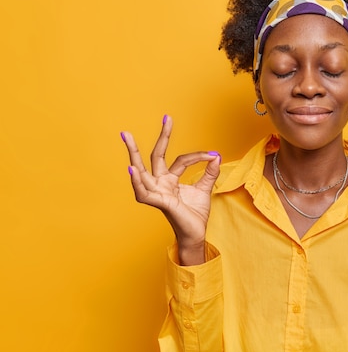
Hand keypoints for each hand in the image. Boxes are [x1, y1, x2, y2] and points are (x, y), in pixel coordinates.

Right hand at [121, 115, 220, 264]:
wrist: (196, 234)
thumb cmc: (195, 214)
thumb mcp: (204, 189)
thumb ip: (209, 173)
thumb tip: (216, 156)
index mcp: (170, 179)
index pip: (180, 160)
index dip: (197, 156)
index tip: (212, 154)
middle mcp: (161, 183)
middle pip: (155, 156)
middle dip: (159, 137)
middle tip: (164, 117)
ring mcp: (157, 192)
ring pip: (141, 171)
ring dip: (133, 155)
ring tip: (126, 137)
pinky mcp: (159, 203)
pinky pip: (144, 193)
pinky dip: (137, 182)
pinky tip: (132, 170)